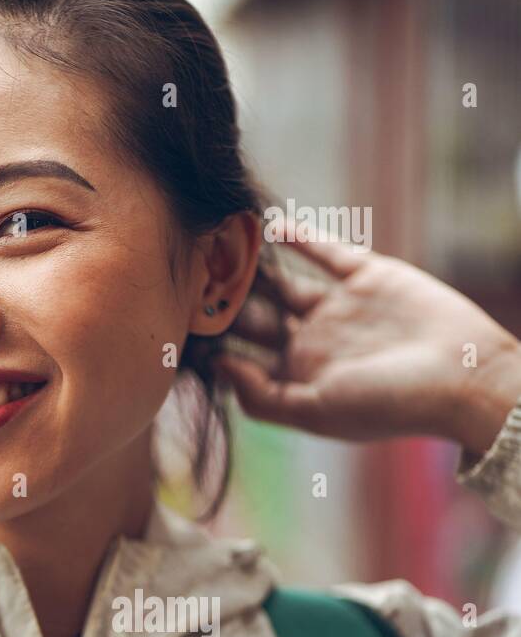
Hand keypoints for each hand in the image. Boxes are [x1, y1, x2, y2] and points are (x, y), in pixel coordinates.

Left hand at [212, 227, 520, 455]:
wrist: (464, 379)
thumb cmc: (390, 406)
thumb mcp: (316, 411)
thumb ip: (263, 396)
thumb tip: (218, 366)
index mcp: (296, 375)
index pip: (241, 352)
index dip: (210, 337)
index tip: (171, 319)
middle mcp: (312, 340)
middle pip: (254, 313)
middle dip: (221, 298)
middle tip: (182, 275)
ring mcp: (338, 307)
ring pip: (281, 280)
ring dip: (250, 266)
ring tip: (215, 247)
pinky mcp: (368, 276)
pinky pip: (324, 252)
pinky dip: (297, 237)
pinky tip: (266, 225)